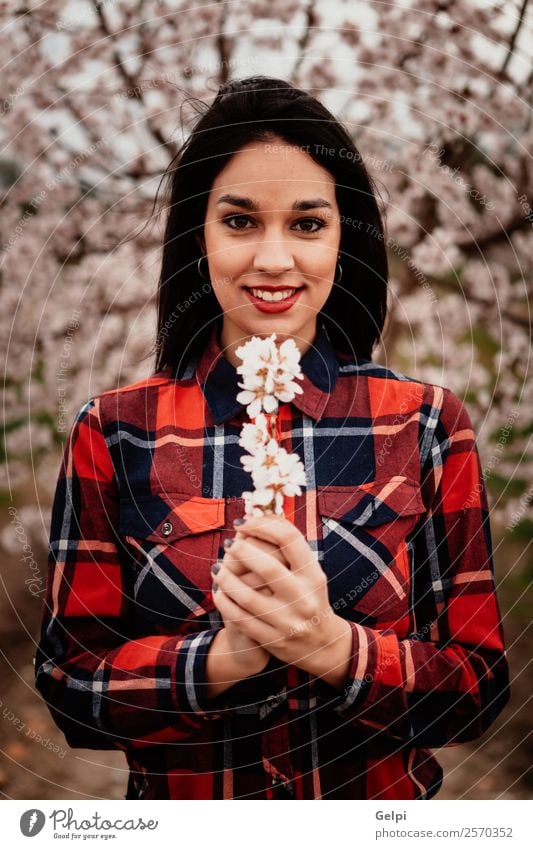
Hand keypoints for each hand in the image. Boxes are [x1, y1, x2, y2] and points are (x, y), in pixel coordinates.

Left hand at [212, 514, 345, 672]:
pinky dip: (226, 603)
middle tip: (228, 544)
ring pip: (248, 597)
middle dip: (242, 551)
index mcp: (313, 575)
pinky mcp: (274, 640)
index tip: (243, 522)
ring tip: (217, 567)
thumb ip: (288, 548)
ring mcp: (289, 622)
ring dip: (226, 579)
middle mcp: (304, 598)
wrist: (320, 644)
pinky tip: (218, 592)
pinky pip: (241, 619)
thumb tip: (262, 514)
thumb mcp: (308, 573)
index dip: (262, 525)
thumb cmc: (308, 598)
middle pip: (268, 567)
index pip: (289, 539)